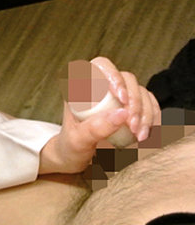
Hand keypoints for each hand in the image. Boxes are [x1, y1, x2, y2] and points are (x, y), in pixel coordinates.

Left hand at [39, 57, 160, 174]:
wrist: (76, 158)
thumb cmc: (70, 147)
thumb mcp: (78, 140)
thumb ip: (95, 128)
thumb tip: (122, 114)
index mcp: (81, 87)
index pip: (100, 65)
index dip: (113, 75)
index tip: (121, 98)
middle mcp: (101, 87)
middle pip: (127, 79)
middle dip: (135, 102)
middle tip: (132, 125)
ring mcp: (118, 96)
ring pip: (141, 92)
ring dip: (146, 112)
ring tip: (139, 136)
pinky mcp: (131, 108)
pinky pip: (149, 105)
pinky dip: (153, 117)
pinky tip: (149, 132)